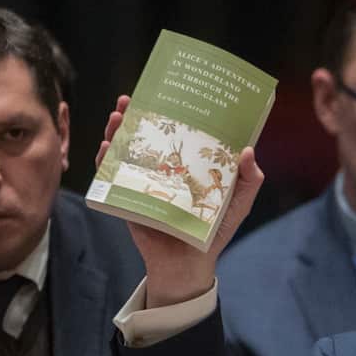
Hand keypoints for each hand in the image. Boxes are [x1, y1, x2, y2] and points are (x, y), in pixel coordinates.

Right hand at [95, 98, 264, 307]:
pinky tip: (105, 149)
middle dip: (134, 114)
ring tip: (116, 119)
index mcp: (188, 163)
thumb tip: (248, 151)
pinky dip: (105, 161)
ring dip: (116, 132)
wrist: (189, 264)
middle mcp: (164, 167)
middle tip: (127, 100)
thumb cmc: (215, 231)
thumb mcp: (238, 204)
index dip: (168, 110)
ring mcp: (144, 181)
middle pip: (145, 134)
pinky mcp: (129, 198)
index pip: (176, 129)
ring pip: (125, 150)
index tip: (163, 90)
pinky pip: (112, 177)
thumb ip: (249, 180)